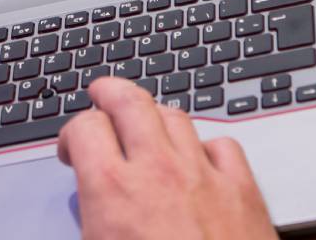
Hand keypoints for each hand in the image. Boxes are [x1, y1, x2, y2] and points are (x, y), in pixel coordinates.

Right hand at [57, 77, 276, 239]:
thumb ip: (90, 222)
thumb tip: (86, 213)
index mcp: (112, 190)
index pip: (85, 126)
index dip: (73, 134)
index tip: (72, 150)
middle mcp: (157, 171)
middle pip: (129, 100)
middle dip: (110, 92)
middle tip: (101, 95)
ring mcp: (203, 175)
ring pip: (175, 115)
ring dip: (155, 116)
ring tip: (146, 126)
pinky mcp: (243, 191)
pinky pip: (222, 144)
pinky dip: (205, 146)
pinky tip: (198, 160)